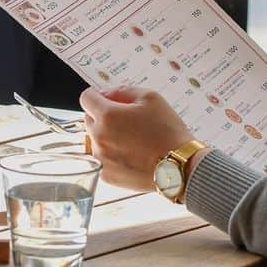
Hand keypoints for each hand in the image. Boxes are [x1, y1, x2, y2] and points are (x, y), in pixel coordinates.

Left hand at [80, 86, 194, 191]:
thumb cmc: (167, 132)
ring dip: (106, 135)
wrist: (179, 166)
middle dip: (103, 115)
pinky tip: (131, 154)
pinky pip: (101, 158)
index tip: (108, 100)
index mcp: (107, 116)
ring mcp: (100, 158)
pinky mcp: (106, 175)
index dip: (98, 95)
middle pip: (89, 118)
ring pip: (94, 139)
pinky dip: (111, 154)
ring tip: (131, 140)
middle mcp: (98, 137)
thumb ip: (123, 90)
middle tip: (128, 121)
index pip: (86, 98)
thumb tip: (107, 94)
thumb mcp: (151, 98)